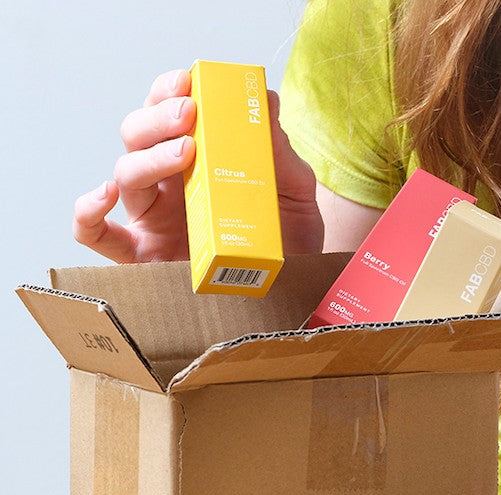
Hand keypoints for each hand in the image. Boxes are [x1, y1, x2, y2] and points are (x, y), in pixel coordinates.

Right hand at [73, 69, 323, 262]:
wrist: (294, 289)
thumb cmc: (287, 238)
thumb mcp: (294, 191)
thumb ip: (280, 152)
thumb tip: (267, 101)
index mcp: (198, 160)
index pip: (168, 114)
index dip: (169, 92)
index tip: (188, 80)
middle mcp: (168, 184)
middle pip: (138, 136)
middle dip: (158, 117)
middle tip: (189, 113)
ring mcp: (152, 219)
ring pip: (125, 174)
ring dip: (148, 156)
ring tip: (184, 152)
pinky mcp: (143, 257)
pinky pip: (97, 235)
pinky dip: (88, 213)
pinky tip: (104, 196)